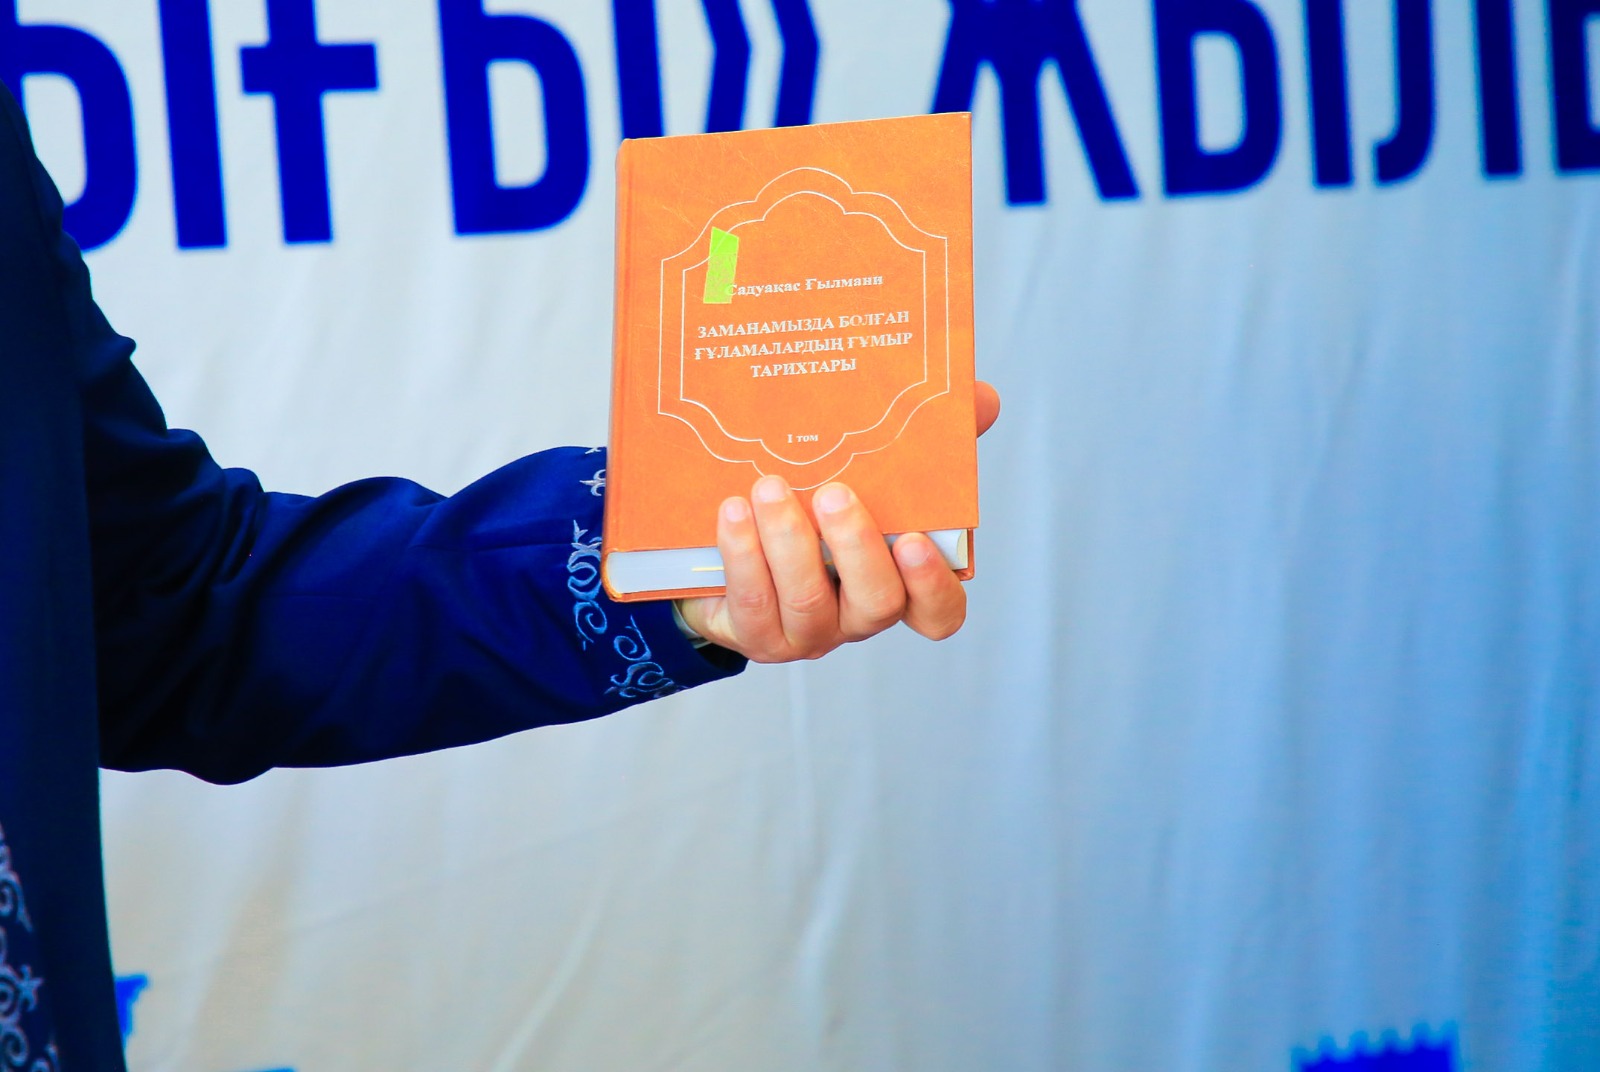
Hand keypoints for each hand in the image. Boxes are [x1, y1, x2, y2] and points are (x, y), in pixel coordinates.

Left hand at [675, 381, 1000, 662]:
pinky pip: (754, 602)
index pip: (938, 611)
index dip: (932, 585)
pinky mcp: (757, 634)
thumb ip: (928, 441)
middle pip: (877, 603)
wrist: (728, 550)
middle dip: (855, 547)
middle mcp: (857, 615)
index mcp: (896, 583)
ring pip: (808, 602)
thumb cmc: (814, 507)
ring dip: (790, 542)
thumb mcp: (871, 470)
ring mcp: (808, 631)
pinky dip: (744, 554)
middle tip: (834, 493)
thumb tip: (981, 397)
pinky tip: (734, 512)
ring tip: (769, 487)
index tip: (913, 539)